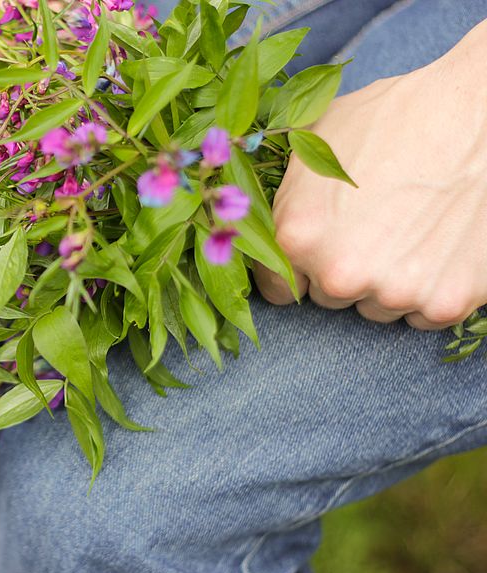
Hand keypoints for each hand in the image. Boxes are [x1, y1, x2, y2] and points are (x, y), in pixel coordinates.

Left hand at [254, 20, 486, 329]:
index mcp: (298, 237)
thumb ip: (284, 198)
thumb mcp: (317, 144)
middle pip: (328, 296)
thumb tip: (253, 219)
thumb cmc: (394, 118)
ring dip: (386, 280)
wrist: (481, 113)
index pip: (276, 287)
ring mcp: (396, 294)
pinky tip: (437, 245)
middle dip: (343, 268)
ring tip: (410, 227)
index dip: (293, 268)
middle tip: (373, 225)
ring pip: (376, 307)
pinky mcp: (447, 304)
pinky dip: (428, 288)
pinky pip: (421, 314)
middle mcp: (340, 275)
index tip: (313, 253)